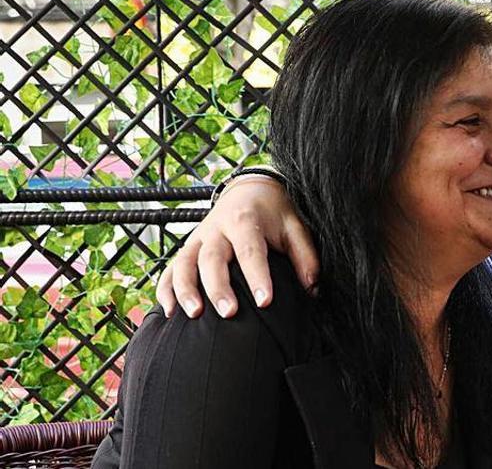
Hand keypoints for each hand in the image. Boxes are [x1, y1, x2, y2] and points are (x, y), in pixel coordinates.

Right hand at [157, 176, 318, 318]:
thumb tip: (312, 288)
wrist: (249, 190)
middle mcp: (216, 228)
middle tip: (228, 313)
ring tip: (193, 315)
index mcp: (245, 219)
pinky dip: (165, 289)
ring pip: (184, 262)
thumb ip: (305, 256)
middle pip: (211, 258)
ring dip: (185, 289)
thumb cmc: (274, 212)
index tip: (265, 302)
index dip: (257, 276)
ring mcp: (197, 238)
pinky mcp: (187, 247)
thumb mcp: (295, 226)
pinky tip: (169, 312)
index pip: (250, 250)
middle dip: (218, 287)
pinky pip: (170, 269)